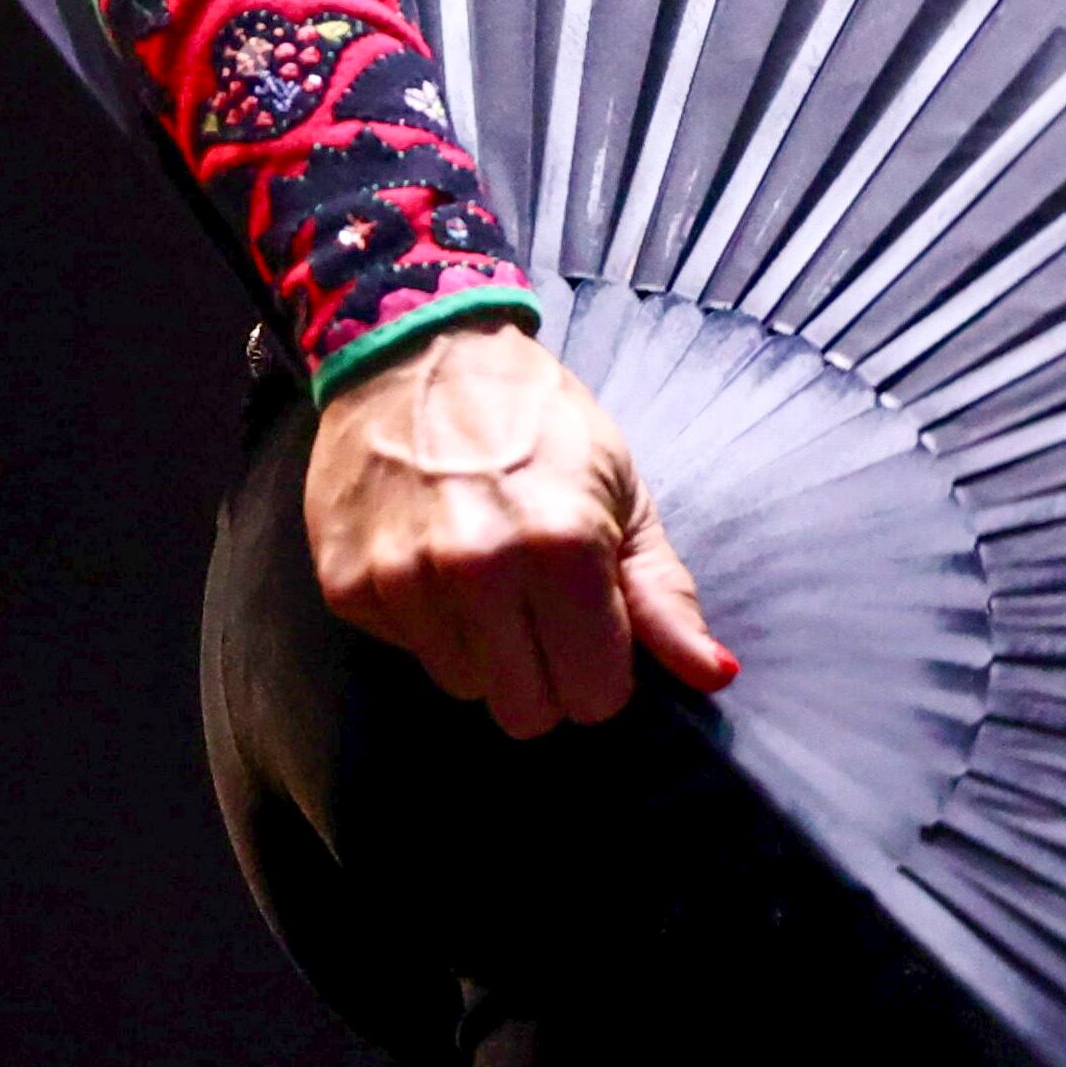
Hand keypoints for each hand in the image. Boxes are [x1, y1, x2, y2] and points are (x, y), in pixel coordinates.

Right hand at [305, 317, 734, 736]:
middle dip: (545, 674)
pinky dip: (426, 620)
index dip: (602, 667)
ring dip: (484, 648)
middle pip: (527, 713)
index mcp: (563, 548)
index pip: (596, 697)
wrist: (421, 352)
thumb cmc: (540, 423)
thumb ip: (664, 595)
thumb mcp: (624, 494)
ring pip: (466, 688)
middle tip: (540, 606)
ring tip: (485, 569)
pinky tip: (432, 555)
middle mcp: (478, 571)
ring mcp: (404, 580)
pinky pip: (408, 652)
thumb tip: (718, 677)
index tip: (592, 622)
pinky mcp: (347, 585)